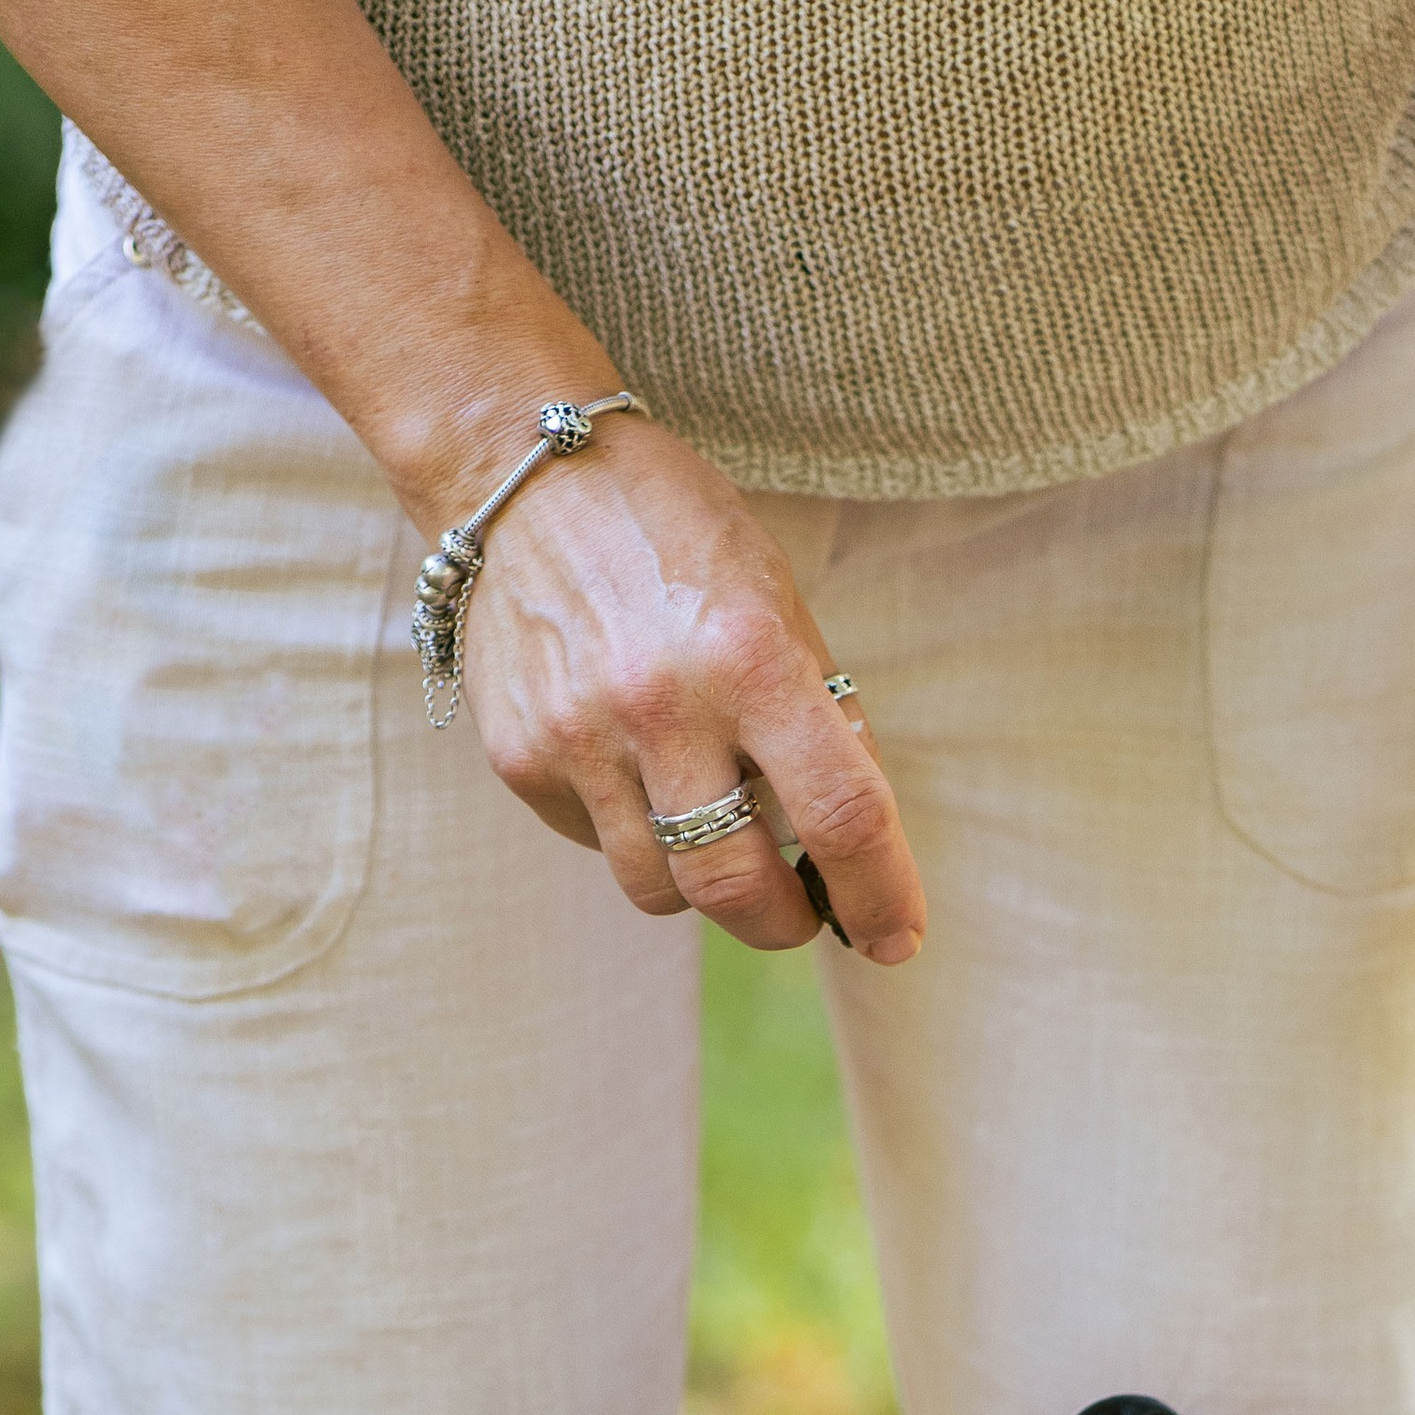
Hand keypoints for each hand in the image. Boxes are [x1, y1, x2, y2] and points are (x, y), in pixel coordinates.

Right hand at [444, 413, 925, 964]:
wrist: (518, 478)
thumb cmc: (671, 533)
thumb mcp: (773, 600)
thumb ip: (815, 717)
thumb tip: (855, 839)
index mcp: (749, 658)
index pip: (840, 814)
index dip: (880, 894)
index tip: (896, 936)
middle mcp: (661, 707)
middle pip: (735, 887)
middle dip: (785, 922)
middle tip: (801, 910)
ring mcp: (581, 740)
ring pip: (661, 888)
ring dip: (704, 886)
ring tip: (713, 828)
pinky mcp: (522, 760)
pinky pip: (599, 846)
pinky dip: (636, 834)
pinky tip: (636, 772)